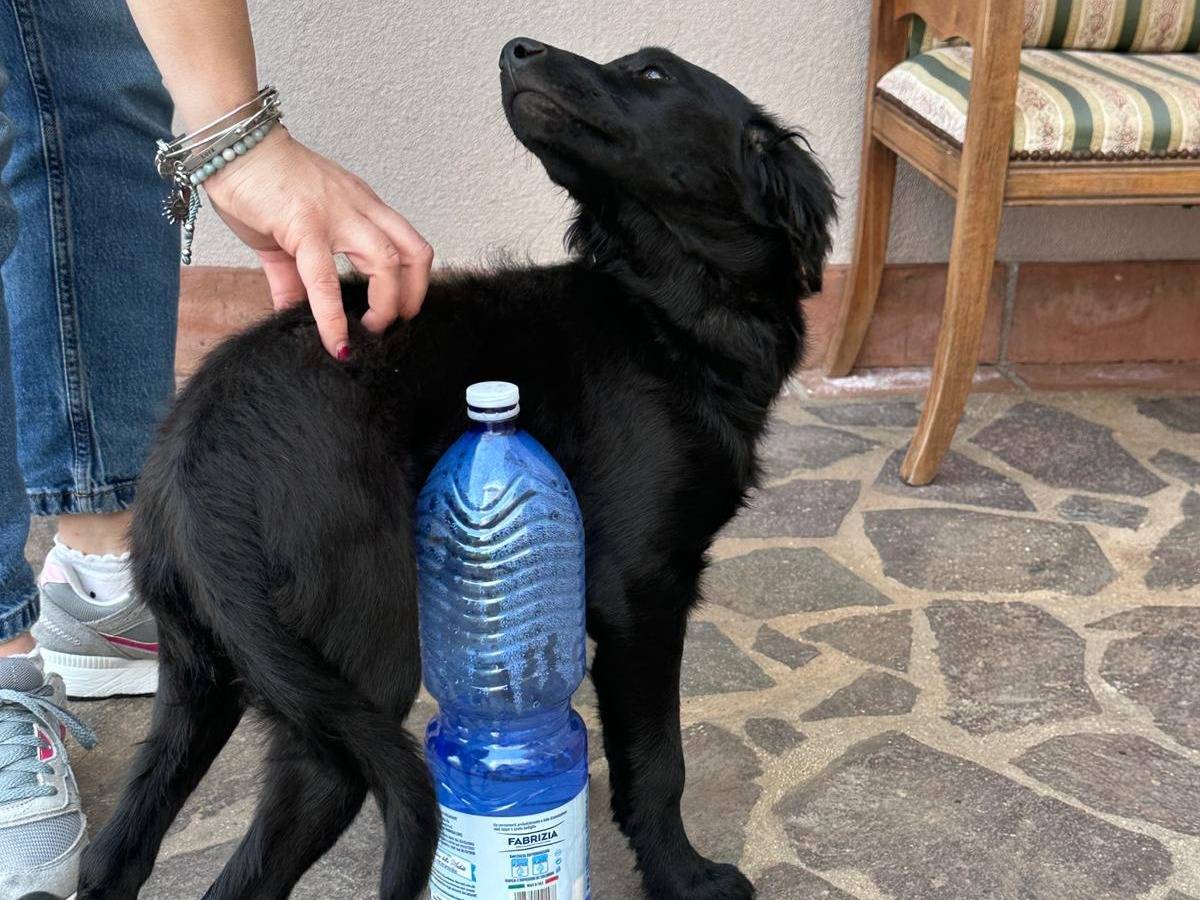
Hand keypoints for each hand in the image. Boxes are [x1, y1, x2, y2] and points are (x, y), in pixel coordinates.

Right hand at [203, 127, 432, 358]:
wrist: (230, 144)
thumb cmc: (259, 182)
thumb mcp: (288, 234)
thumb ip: (294, 278)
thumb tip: (293, 314)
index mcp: (361, 205)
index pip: (408, 243)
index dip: (414, 282)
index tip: (402, 310)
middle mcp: (358, 208)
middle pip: (412, 253)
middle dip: (411, 297)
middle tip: (394, 325)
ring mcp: (336, 215)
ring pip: (385, 262)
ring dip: (386, 305)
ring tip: (369, 332)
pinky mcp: (304, 226)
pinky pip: (325, 279)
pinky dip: (332, 317)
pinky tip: (334, 341)